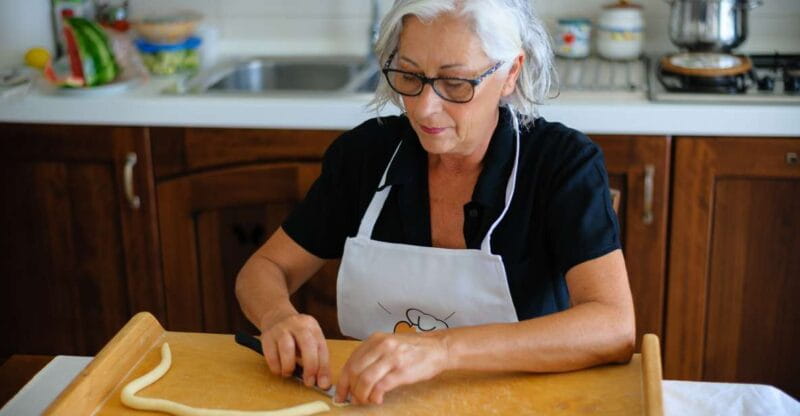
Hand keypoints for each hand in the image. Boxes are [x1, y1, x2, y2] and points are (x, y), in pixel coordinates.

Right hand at [259, 310, 330, 389]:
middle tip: (309, 382)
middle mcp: (297, 325)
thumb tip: (322, 382)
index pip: (321, 347)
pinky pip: (271, 355)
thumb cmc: (297, 334)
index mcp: (312, 326)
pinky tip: (279, 369)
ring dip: (289, 367)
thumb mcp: (311, 339)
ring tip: (289, 373)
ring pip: (287, 349)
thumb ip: (317, 358)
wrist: (276, 317)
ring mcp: (281, 329)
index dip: (323, 367)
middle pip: (307, 345)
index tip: (323, 383)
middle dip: (310, 366)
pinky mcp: (267, 336)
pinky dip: (276, 367)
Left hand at [334, 332, 449, 404]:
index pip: (351, 362)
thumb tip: (354, 379)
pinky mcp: (402, 371)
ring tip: (366, 401)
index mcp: (375, 340)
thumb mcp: (389, 345)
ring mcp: (392, 358)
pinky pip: (380, 387)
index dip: (343, 381)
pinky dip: (374, 397)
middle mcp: (381, 346)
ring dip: (361, 395)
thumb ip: (372, 357)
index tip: (341, 394)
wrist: (438, 348)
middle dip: (351, 390)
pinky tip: (377, 400)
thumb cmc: (413, 350)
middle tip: (353, 400)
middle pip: (355, 371)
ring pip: (365, 379)